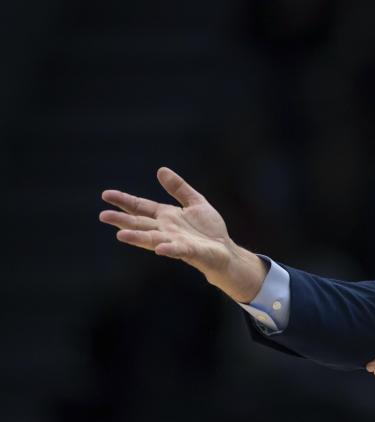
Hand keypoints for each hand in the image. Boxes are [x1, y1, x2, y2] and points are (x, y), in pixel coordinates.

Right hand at [100, 167, 265, 302]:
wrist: (225, 251)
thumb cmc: (209, 230)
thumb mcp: (195, 202)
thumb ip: (179, 188)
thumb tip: (161, 170)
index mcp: (166, 216)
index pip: (140, 208)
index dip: (124, 201)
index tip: (105, 195)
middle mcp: (166, 230)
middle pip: (140, 224)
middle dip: (122, 220)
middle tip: (103, 216)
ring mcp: (176, 241)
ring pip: (153, 239)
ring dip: (137, 237)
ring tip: (121, 235)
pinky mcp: (190, 251)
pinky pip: (177, 250)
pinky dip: (168, 249)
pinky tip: (159, 249)